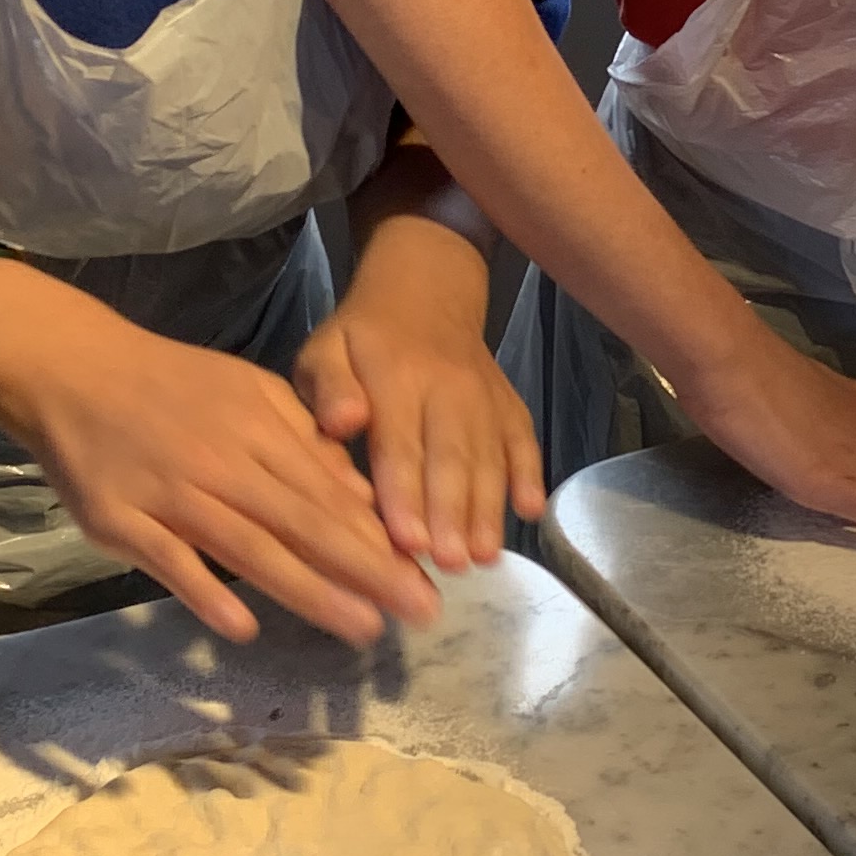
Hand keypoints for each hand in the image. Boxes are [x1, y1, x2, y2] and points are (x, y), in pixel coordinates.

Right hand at [0, 261, 435, 649]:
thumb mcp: (249, 392)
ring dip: (309, 589)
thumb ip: (305, 442)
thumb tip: (364, 494)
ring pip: (249, 546)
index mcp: (259, 428)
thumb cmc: (171, 385)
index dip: (380, 537)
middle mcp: (222, 462)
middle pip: (304, 522)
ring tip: (361, 627)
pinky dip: (205, 592)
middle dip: (368, 569)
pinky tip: (244, 628)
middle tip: (422, 611)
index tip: (426, 575)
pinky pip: (169, 560)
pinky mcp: (119, 520)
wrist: (72, 369)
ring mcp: (169, 494)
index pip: (330, 492)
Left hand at [296, 211, 544, 570]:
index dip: (405, 495)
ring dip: (488, 508)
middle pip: (450, 458)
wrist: (425, 291)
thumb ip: (328, 387)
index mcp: (394, 379)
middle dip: (452, 514)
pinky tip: (531, 511)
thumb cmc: (362, 341)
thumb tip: (342, 421)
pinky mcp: (509, 404)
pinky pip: (524, 439)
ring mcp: (484, 398)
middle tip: (451, 564)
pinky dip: (530, 474)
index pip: (399, 445)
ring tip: (484, 556)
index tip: (407, 542)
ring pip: (489, 457)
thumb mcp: (325, 351)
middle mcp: (446, 390)